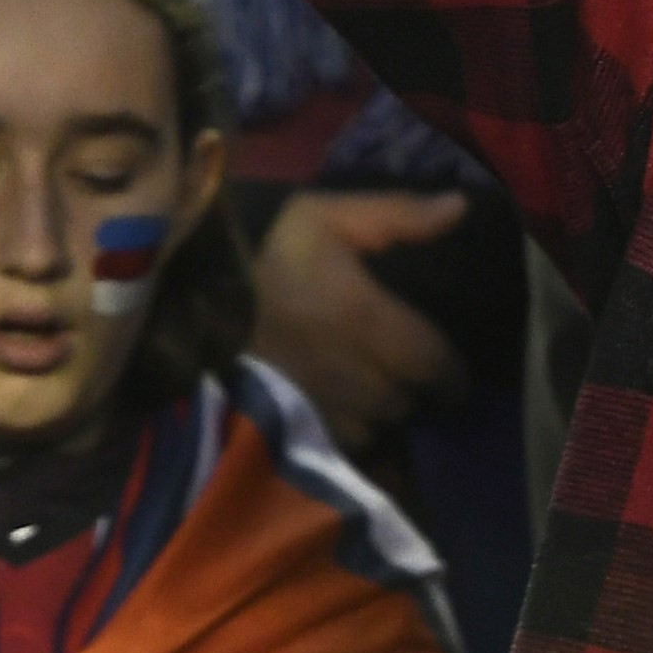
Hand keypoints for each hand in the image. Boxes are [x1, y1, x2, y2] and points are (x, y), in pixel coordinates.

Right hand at [243, 189, 474, 443]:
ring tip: (382, 392)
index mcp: (364, 318)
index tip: (453, 368)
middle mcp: (351, 373)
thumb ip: (396, 213)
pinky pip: (341, 444)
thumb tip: (459, 208)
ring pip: (378, 426)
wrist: (193, 305)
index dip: (451, 370)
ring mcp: (320, 408)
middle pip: (407, 400)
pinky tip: (348, 412)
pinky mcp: (292, 430)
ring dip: (385, 412)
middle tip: (416, 375)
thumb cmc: (268, 258)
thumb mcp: (326, 217)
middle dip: (416, 389)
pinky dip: (353, 433)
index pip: (433, 361)